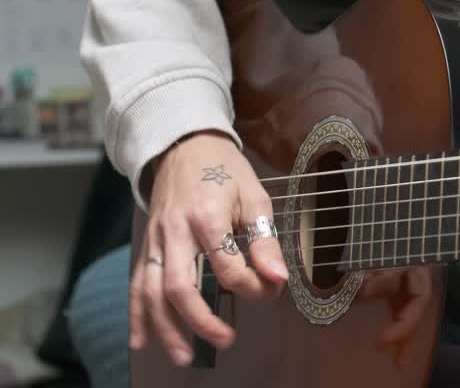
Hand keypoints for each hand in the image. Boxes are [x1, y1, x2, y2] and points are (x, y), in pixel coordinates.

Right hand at [129, 131, 289, 365]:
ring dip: (166, 328)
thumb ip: (265, 240)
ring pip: (152, 293)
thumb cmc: (224, 171)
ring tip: (184, 356)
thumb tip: (278, 277)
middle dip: (201, 321)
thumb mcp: (254, 196)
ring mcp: (156, 241)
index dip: (253, 287)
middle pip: (181, 287)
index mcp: (207, 217)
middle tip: (226, 340)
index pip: (229, 267)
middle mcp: (175, 232)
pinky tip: (143, 341)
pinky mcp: (146, 246)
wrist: (184, 146)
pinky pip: (138, 285)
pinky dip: (137, 315)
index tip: (271, 290)